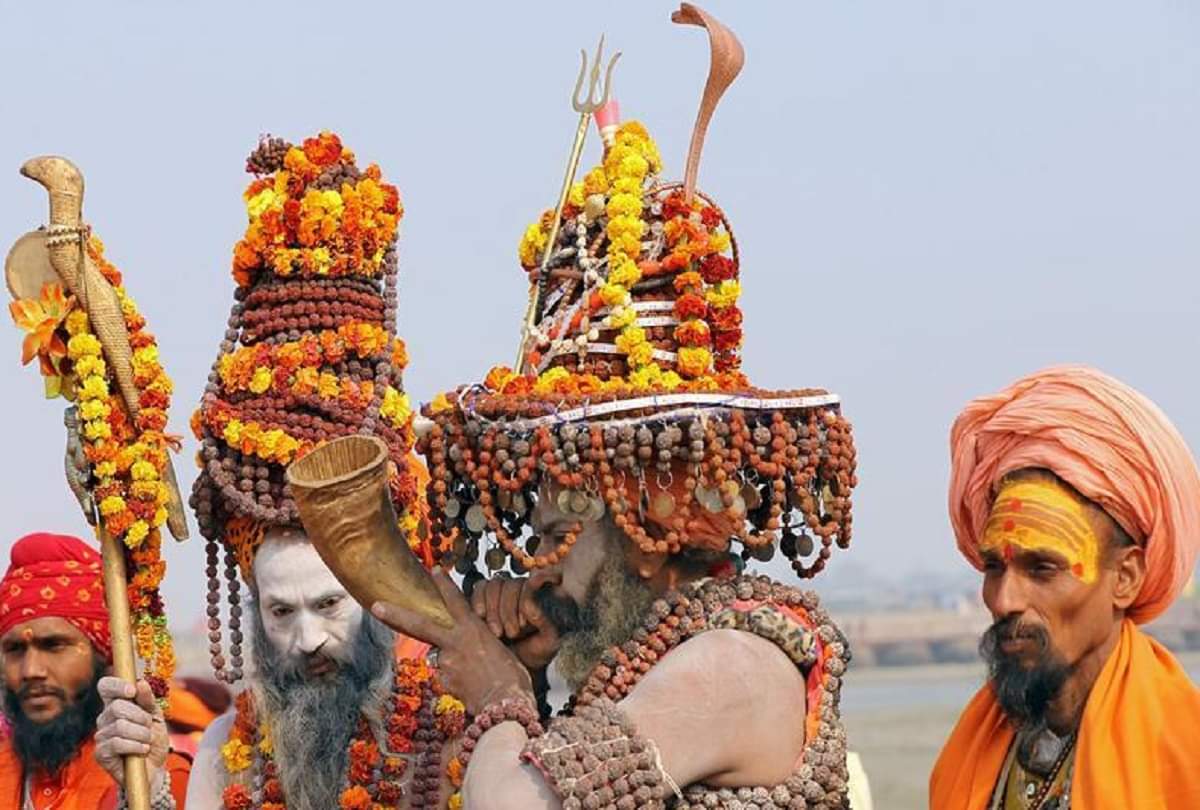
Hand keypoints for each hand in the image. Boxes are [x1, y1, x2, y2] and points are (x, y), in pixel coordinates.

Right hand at [94, 677, 167, 791]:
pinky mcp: (101, 753)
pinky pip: (117, 743)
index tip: (132, 691)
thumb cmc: (153, 739)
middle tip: (148, 726)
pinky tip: (142, 750)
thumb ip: (148, 701)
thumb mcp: (156, 716)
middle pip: (117, 707)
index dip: (116, 685)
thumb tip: (141, 683)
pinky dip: (136, 746)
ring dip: (141, 734)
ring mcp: (101, 735)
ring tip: (147, 740)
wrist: (154, 767)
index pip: (105, 686)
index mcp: (116, 704)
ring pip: (120, 726)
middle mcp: (105, 718)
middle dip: (140, 716)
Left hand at [372, 570, 533, 714]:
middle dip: (395, 614)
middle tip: (376, 606)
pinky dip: (456, 683)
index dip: (444, 584)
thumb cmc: (512, 679)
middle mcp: (456, 641)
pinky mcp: (442, 680)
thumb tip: (464, 653)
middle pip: (419, 623)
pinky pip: (446, 679)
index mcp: (474, 629)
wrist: (506, 705)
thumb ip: (477, 646)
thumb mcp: (501, 651)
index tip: (434, 570)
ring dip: (454, 667)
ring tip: (477, 680)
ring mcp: (446, 661)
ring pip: (441, 659)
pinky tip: (472, 691)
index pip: (455, 601)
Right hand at [469, 574, 561, 671]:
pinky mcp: (483, 597)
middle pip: (512, 584)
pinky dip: (479, 601)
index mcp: (542, 595)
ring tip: (497, 633)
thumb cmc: (533, 653)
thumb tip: (532, 607)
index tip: (525, 624)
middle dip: (508, 611)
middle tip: (512, 634)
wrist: (512, 667)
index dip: (526, 601)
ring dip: (494, 609)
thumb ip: (548, 622)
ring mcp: (503, 591)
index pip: (534, 582)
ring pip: (495, 584)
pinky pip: (480, 587)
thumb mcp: (548, 641)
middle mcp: (523, 589)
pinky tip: (481, 617)